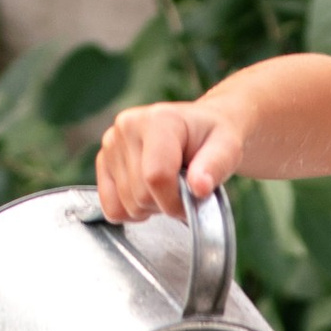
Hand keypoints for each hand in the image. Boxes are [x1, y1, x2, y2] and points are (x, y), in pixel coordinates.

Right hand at [95, 95, 241, 222]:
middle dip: (166, 204)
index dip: (176, 201)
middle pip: (140, 194)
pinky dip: (131, 210)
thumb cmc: (213, 138)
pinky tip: (148, 193)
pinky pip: (110, 206)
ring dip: (151, 207)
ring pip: (126, 204)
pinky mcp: (103, 160)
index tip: (194, 197)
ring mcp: (111, 143)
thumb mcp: (228, 148)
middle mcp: (127, 126)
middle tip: (183, 190)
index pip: (156, 176)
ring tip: (168, 186)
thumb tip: (199, 187)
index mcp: (158, 120)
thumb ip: (215, 166)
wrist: (199, 129)